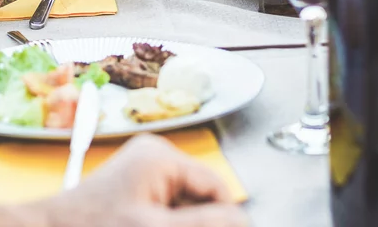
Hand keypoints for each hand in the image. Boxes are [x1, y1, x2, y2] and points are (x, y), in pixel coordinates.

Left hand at [41, 134, 246, 226]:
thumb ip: (205, 224)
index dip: (225, 219)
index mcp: (161, 157)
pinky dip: (166, 223)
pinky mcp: (134, 193)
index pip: (217, 189)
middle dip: (199, 221)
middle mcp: (154, 159)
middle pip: (201, 200)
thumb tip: (243, 220)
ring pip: (184, 209)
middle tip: (169, 226)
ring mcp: (143, 175)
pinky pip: (165, 212)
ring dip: (183, 222)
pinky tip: (151, 226)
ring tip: (149, 224)